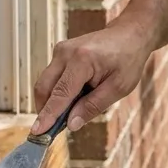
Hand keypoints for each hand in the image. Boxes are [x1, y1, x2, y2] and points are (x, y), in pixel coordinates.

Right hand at [32, 18, 155, 134]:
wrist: (130, 34)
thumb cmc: (128, 60)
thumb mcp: (118, 87)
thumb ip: (93, 106)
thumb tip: (71, 124)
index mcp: (82, 60)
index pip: (60, 94)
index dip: (48, 115)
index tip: (37, 132)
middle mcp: (66, 52)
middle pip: (44, 88)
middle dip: (45, 110)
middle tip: (53, 130)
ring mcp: (61, 50)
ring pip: (46, 83)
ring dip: (53, 101)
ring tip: (74, 110)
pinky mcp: (61, 52)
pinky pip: (53, 77)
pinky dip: (59, 91)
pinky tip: (76, 97)